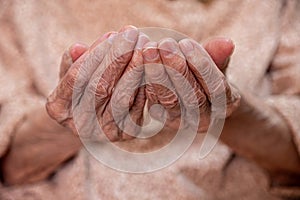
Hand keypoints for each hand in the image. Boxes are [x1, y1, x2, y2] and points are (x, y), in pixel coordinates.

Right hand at [46, 26, 150, 140]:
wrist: (94, 118)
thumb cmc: (81, 89)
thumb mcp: (69, 73)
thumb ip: (72, 61)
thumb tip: (78, 47)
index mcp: (58, 109)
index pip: (77, 78)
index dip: (95, 54)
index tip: (112, 34)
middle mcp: (80, 125)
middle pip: (100, 87)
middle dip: (117, 57)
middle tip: (131, 33)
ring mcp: (105, 132)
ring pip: (122, 96)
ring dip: (135, 67)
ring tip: (143, 44)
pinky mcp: (127, 132)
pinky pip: (139, 104)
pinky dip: (144, 81)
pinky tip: (150, 62)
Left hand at [143, 38, 239, 131]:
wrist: (192, 94)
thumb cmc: (205, 75)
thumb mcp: (216, 65)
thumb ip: (219, 56)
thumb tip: (227, 43)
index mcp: (225, 105)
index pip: (215, 88)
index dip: (201, 65)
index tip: (186, 43)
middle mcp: (204, 120)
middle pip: (191, 96)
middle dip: (176, 68)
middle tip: (163, 45)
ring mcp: (181, 122)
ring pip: (170, 99)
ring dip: (158, 73)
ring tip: (149, 50)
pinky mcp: (161, 118)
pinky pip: (153, 101)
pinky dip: (146, 82)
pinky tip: (139, 62)